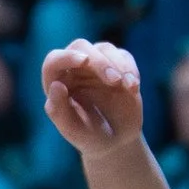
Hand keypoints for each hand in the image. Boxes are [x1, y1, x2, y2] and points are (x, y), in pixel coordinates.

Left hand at [40, 40, 145, 162]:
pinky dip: (131, 68)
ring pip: (104, 48)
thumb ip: (59, 111)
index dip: (67, 57)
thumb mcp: (73, 130)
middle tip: (115, 81)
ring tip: (129, 87)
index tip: (84, 61)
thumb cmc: (89, 136)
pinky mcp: (117, 66)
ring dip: (118, 64)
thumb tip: (56, 85)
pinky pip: (124, 56)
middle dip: (99, 61)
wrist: (116, 140)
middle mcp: (74, 69)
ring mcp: (96, 66)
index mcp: (57, 82)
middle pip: (81, 47)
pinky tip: (134, 88)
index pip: (54, 60)